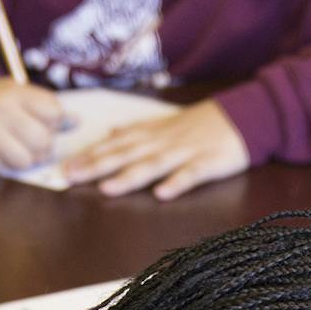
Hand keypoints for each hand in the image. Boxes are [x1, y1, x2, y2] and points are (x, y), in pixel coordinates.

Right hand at [0, 79, 70, 172]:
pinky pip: (5, 169)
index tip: (46, 122)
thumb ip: (48, 108)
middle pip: (42, 140)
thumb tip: (76, 122)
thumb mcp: (19, 95)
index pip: (54, 112)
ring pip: (25, 160)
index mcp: (14, 91)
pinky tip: (0, 152)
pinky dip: (7, 164)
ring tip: (19, 149)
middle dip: (44, 146)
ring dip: (27, 159)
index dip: (56, 122)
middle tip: (35, 142)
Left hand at [61, 100, 248, 200]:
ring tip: (106, 188)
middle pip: (127, 154)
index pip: (116, 144)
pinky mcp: (210, 163)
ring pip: (154, 164)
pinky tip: (163, 194)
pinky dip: (178, 182)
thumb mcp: (168, 123)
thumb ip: (140, 131)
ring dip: (130, 176)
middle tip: (71, 176)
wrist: (246, 115)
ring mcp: (187, 152)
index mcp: (154, 134)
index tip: (64, 166)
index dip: (90, 155)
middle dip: (98, 165)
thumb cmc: (204, 123)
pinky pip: (192, 174)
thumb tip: (112, 133)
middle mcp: (165, 142)